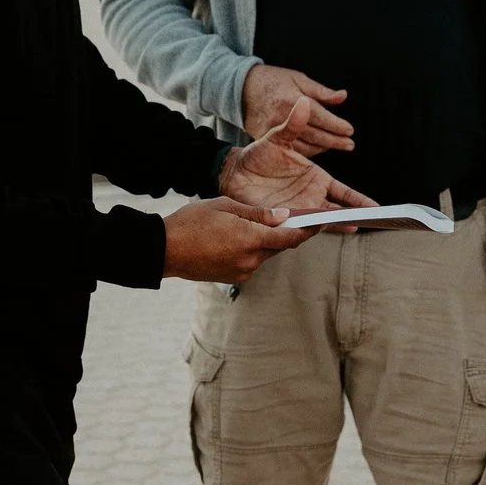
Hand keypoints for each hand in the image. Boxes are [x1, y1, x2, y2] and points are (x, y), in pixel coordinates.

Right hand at [163, 197, 314, 284]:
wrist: (164, 250)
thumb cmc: (192, 222)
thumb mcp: (225, 207)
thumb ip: (257, 214)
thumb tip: (284, 216)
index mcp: (251, 239)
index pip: (290, 236)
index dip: (309, 230)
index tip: (321, 223)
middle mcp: (251, 259)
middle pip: (279, 245)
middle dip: (287, 232)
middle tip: (294, 218)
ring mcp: (242, 271)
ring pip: (265, 254)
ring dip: (266, 241)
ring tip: (255, 225)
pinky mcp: (232, 277)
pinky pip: (251, 262)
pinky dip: (252, 250)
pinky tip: (238, 238)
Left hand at [221, 99, 378, 215]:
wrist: (236, 172)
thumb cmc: (258, 155)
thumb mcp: (278, 138)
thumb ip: (294, 124)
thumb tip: (304, 102)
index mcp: (316, 178)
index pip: (344, 192)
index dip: (360, 200)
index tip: (376, 207)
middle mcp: (312, 196)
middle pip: (339, 211)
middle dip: (356, 216)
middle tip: (374, 221)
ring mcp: (299, 209)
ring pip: (323, 221)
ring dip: (337, 224)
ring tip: (354, 226)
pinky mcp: (284, 217)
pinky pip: (301, 226)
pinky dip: (311, 229)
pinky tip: (321, 230)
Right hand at [242, 65, 352, 154]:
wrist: (241, 89)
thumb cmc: (273, 81)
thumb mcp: (298, 79)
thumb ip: (321, 92)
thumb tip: (343, 97)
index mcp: (292, 100)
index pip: (320, 116)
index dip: (336, 125)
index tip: (350, 130)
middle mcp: (282, 117)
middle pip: (314, 134)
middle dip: (335, 141)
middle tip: (349, 144)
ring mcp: (272, 130)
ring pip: (303, 145)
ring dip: (323, 147)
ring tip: (337, 145)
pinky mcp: (265, 139)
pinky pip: (290, 149)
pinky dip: (307, 150)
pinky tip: (317, 147)